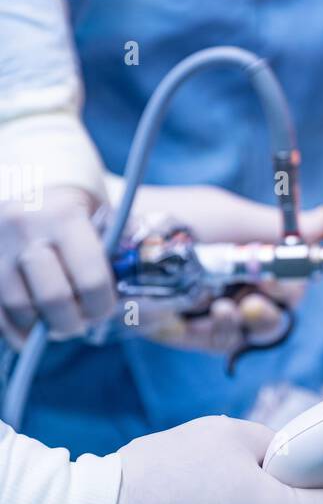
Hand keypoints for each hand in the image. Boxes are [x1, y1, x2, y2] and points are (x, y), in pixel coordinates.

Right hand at [0, 185, 115, 347]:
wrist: (20, 172)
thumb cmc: (68, 199)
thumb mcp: (95, 211)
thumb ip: (109, 251)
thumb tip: (129, 301)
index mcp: (63, 214)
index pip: (91, 280)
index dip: (102, 305)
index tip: (103, 309)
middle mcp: (25, 228)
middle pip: (55, 299)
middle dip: (73, 322)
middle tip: (80, 322)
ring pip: (20, 309)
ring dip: (42, 327)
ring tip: (55, 321)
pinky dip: (14, 329)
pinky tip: (28, 331)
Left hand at [128, 186, 322, 355]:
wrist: (121, 234)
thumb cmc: (176, 216)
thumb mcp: (232, 218)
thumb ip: (280, 226)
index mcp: (252, 258)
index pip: (292, 282)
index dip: (294, 283)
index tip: (286, 274)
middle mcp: (238, 286)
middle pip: (279, 312)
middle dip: (274, 307)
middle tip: (259, 295)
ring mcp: (213, 311)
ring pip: (254, 332)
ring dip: (250, 321)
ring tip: (232, 306)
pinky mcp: (188, 332)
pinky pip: (221, 343)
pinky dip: (224, 331)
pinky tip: (215, 314)